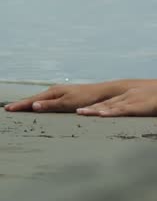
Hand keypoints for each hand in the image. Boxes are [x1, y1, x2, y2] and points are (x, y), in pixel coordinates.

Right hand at [4, 82, 125, 112]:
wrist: (104, 93)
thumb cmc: (87, 99)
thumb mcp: (67, 104)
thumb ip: (50, 105)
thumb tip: (32, 106)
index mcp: (53, 92)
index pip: (32, 100)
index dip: (20, 105)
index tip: (7, 109)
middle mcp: (55, 91)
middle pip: (34, 99)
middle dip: (21, 103)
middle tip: (8, 108)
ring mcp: (60, 93)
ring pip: (40, 99)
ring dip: (29, 103)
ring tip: (18, 107)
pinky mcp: (66, 96)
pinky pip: (47, 100)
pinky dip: (38, 103)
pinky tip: (39, 106)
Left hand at [77, 86, 156, 116]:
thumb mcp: (150, 102)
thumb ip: (142, 107)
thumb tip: (139, 112)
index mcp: (131, 96)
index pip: (110, 102)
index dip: (97, 106)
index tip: (84, 109)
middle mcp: (128, 97)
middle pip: (106, 103)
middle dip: (91, 108)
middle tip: (78, 112)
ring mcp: (131, 101)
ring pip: (110, 106)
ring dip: (95, 110)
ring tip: (82, 113)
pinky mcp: (137, 107)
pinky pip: (121, 110)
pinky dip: (110, 112)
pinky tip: (101, 114)